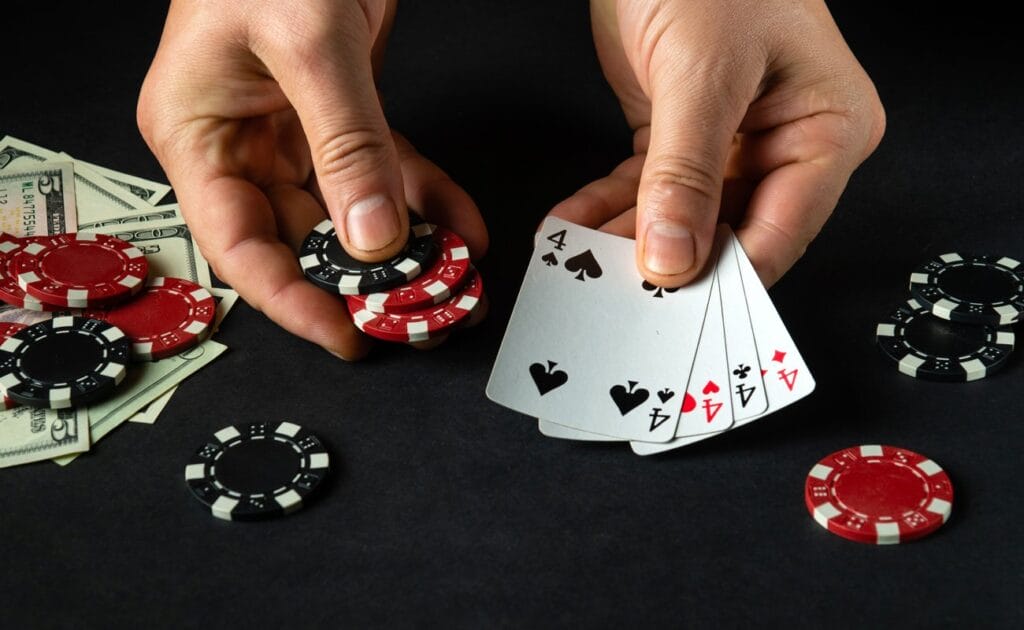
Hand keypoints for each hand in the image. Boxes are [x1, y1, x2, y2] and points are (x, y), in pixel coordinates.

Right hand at [137, 0, 486, 358]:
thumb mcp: (309, 43)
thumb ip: (346, 144)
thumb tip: (373, 237)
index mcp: (197, 131)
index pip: (238, 245)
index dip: (291, 301)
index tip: (345, 335)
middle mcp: (240, 140)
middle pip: (298, 238)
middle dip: (358, 282)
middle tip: (413, 317)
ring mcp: (291, 130)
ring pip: (348, 213)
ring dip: (403, 246)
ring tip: (452, 283)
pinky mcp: (339, 113)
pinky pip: (384, 171)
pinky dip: (424, 198)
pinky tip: (462, 226)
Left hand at [549, 0, 884, 286]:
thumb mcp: (702, 71)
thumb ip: (686, 170)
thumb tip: (674, 255)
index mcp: (827, 128)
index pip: (780, 231)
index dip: (725, 277)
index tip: (673, 311)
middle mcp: (787, 143)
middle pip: (728, 233)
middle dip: (667, 263)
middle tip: (616, 299)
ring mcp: (734, 143)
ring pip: (680, 218)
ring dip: (626, 242)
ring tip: (579, 268)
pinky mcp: (684, 135)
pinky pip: (646, 189)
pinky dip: (608, 208)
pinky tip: (573, 227)